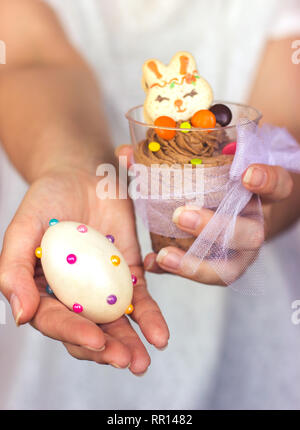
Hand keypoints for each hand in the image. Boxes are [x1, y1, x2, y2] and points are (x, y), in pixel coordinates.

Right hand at [0, 166, 168, 374]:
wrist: (82, 174)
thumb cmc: (47, 199)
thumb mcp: (23, 229)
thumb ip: (16, 271)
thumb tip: (20, 317)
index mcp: (42, 290)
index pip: (56, 321)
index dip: (74, 334)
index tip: (96, 341)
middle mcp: (73, 295)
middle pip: (88, 330)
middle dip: (106, 349)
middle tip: (125, 361)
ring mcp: (102, 286)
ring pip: (116, 322)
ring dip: (130, 343)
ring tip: (142, 362)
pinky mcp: (127, 274)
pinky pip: (139, 299)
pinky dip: (149, 317)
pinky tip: (159, 335)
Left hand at [144, 164, 292, 284]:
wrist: (227, 212)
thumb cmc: (215, 185)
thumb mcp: (206, 166)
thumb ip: (172, 157)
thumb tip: (125, 152)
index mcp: (259, 194)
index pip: (278, 185)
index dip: (267, 180)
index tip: (246, 174)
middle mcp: (255, 224)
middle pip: (251, 233)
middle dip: (216, 227)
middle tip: (182, 215)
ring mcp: (241, 251)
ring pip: (231, 267)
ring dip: (196, 263)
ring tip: (164, 256)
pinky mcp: (223, 268)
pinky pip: (205, 277)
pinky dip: (178, 271)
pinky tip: (154, 263)